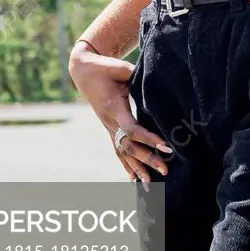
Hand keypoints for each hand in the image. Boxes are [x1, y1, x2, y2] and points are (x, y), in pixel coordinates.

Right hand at [68, 41, 172, 182]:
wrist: (83, 71)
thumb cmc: (104, 67)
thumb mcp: (120, 68)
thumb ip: (135, 75)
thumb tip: (156, 78)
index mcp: (113, 107)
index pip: (132, 129)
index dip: (148, 139)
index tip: (166, 147)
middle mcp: (109, 121)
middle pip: (129, 146)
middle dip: (147, 159)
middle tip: (165, 170)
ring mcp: (108, 126)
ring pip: (122, 152)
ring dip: (137, 167)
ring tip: (150, 183)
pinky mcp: (108, 127)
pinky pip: (117, 149)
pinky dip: (126, 165)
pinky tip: (134, 179)